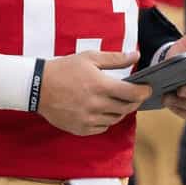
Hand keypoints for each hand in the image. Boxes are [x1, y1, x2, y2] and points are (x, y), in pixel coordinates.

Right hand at [37, 49, 151, 135]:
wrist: (38, 87)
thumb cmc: (64, 69)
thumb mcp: (89, 58)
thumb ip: (115, 59)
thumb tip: (136, 55)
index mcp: (100, 85)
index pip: (131, 93)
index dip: (144, 91)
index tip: (147, 88)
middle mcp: (96, 105)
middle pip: (126, 108)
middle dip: (134, 101)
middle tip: (134, 94)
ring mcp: (88, 119)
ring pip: (115, 119)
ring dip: (120, 110)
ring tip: (117, 101)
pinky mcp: (81, 129)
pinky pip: (102, 128)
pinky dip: (106, 120)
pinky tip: (102, 110)